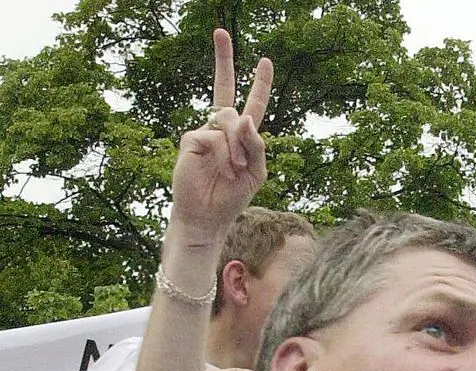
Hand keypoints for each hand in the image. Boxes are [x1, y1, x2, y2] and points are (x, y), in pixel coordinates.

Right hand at [169, 29, 272, 238]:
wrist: (208, 215)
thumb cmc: (233, 196)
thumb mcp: (257, 172)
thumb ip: (258, 145)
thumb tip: (246, 118)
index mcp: (242, 136)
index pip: (252, 104)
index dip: (259, 84)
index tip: (266, 61)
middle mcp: (222, 129)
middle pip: (225, 90)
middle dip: (224, 59)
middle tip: (220, 32)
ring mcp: (206, 131)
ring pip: (229, 118)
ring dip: (238, 143)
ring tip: (235, 168)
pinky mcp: (192, 138)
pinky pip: (215, 134)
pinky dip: (225, 151)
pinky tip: (222, 167)